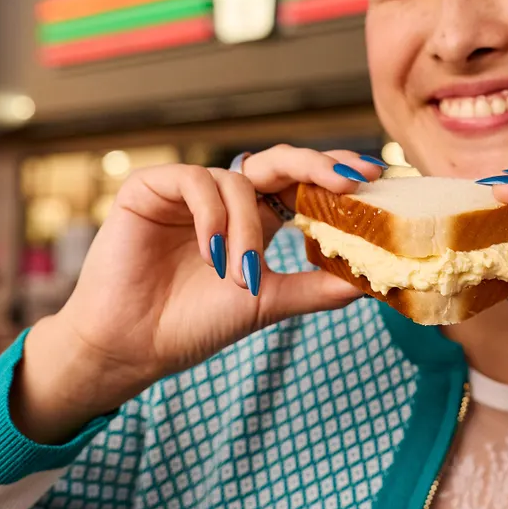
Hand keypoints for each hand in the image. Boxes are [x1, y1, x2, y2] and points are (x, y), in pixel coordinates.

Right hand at [13, 146, 385, 442]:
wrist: (133, 347)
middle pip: (279, 161)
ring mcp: (188, 191)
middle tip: (348, 180)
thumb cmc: (193, 325)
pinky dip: (211, 216)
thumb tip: (372, 282)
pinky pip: (195, 182)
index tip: (374, 177)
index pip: (302, 184)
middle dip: (317, 166)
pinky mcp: (150, 188)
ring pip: (238, 181)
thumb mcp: (266, 303)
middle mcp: (225, 199)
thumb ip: (315, 289)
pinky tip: (210, 253)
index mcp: (254, 220)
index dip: (335, 175)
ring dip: (248, 230)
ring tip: (240, 275)